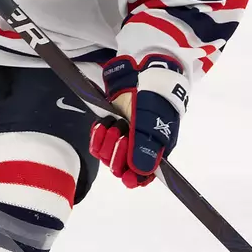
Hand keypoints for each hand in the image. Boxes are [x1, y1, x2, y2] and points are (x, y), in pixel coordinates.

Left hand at [89, 56, 187, 187]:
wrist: (140, 72)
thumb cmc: (153, 98)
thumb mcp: (151, 122)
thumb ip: (145, 148)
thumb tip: (139, 174)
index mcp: (155, 151)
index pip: (143, 176)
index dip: (135, 179)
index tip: (128, 177)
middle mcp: (137, 148)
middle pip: (122, 169)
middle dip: (119, 154)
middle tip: (123, 135)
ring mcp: (122, 138)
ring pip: (107, 157)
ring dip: (109, 142)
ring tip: (116, 124)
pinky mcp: (108, 128)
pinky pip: (96, 145)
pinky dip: (98, 136)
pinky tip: (104, 123)